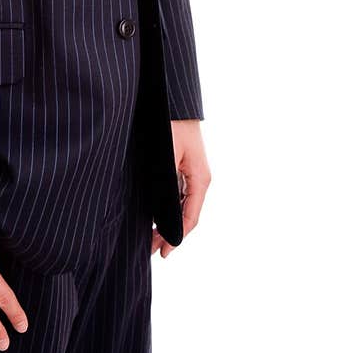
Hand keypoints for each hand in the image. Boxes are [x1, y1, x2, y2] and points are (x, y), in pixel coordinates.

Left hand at [152, 120, 210, 257]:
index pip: (190, 217)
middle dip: (168, 234)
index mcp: (200, 179)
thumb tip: (162, 207)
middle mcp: (199, 180)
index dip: (176, 236)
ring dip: (167, 222)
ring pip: (182, 206)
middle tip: (151, 249)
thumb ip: (167, 180)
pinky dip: (168, 209)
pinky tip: (154, 215)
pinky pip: (178, 195)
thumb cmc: (171, 122)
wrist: (175, 101)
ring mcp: (193, 174)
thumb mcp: (168, 153)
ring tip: (151, 238)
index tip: (163, 251)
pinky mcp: (184, 168)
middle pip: (186, 215)